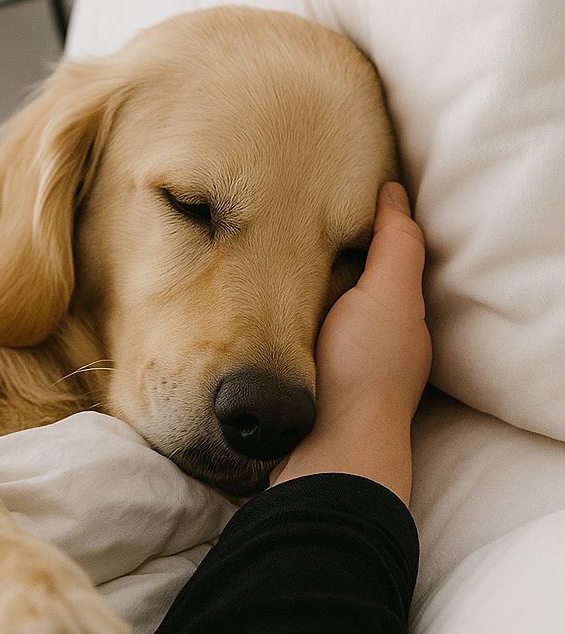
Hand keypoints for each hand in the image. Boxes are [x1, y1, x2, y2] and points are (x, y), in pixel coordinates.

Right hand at [271, 182, 431, 502]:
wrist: (325, 452)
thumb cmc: (364, 372)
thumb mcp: (391, 295)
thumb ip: (396, 244)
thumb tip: (394, 190)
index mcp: (393, 315)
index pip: (378, 253)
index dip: (357, 219)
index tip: (323, 182)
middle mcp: (363, 339)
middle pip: (336, 279)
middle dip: (310, 250)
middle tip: (272, 208)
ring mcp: (325, 363)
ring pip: (300, 306)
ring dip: (278, 282)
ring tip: (242, 243)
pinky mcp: (287, 381)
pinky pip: (273, 334)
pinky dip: (260, 313)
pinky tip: (237, 297)